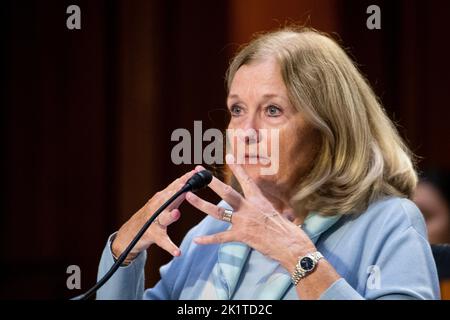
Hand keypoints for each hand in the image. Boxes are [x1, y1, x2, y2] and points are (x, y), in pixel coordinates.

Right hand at [112, 170, 196, 261]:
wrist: (130, 234)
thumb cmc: (151, 217)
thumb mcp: (162, 203)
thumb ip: (175, 194)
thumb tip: (189, 181)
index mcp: (162, 199)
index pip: (175, 186)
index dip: (184, 179)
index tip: (195, 172)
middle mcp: (157, 207)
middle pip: (169, 198)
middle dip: (178, 192)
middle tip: (187, 186)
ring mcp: (154, 221)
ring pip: (163, 218)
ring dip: (170, 216)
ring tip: (176, 213)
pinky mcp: (152, 235)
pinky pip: (162, 242)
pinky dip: (170, 247)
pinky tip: (177, 252)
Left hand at [185, 156, 315, 271]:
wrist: (291, 245)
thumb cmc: (287, 230)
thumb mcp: (276, 212)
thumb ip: (263, 208)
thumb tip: (261, 205)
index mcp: (258, 200)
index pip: (245, 180)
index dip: (237, 167)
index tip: (228, 156)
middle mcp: (249, 207)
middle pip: (226, 191)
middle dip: (210, 181)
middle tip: (198, 171)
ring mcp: (244, 221)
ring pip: (217, 211)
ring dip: (201, 204)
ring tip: (188, 197)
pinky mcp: (242, 236)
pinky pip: (221, 237)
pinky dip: (208, 240)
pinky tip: (196, 240)